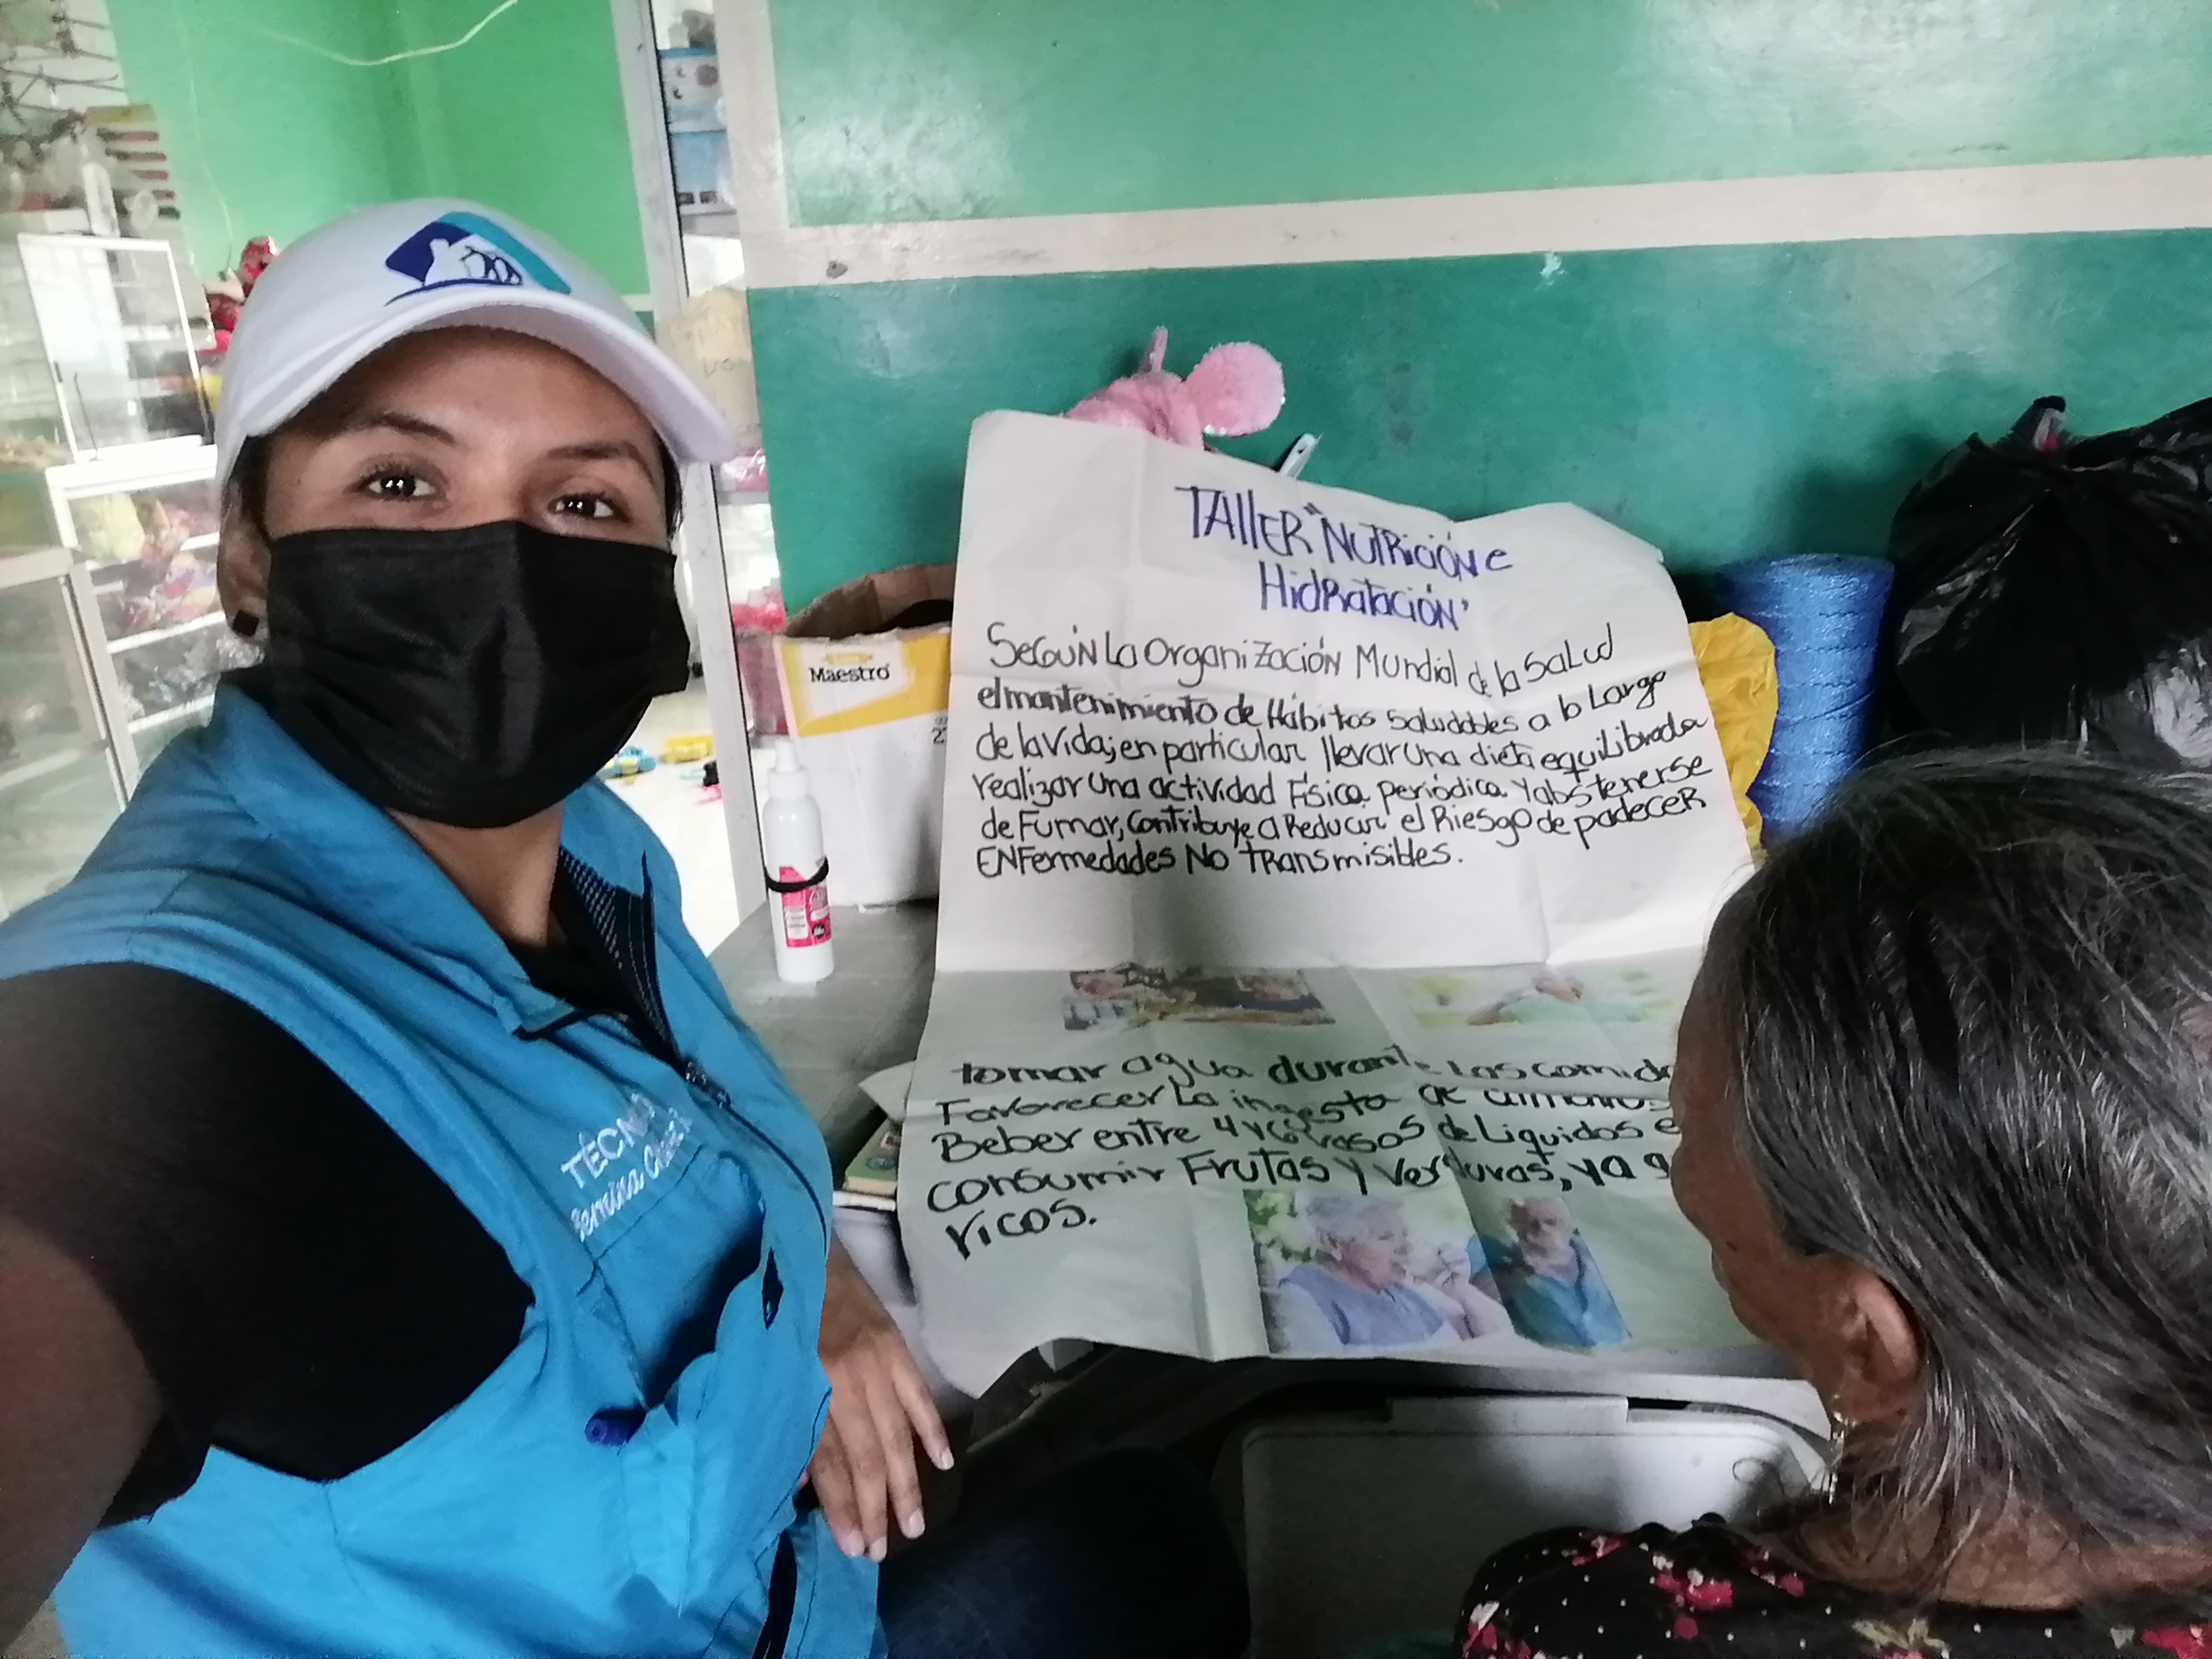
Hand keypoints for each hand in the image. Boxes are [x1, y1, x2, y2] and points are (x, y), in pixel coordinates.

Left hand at [806, 1241, 951, 1561]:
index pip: (829, 1460)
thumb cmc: (778, 1316)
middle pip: (868, 1456)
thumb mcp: (769, 1372)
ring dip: (906, 1484)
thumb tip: (802, 1484)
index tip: (851, 1545)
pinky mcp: (895, 1344)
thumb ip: (786, 1423)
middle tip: (882, 1549)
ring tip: (913, 1525)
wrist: (802, 1250)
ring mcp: (876, 1361)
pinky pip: (918, 1395)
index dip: (842, 1506)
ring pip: (897, 1435)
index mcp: (808, 1386)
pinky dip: (932, 1429)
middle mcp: (845, 1378)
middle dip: (876, 1507)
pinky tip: (944, 1463)